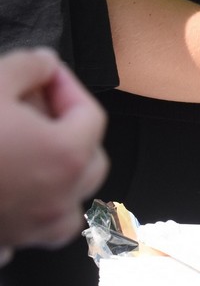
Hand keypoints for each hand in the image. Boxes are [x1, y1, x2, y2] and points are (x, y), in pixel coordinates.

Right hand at [0, 48, 108, 256]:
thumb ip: (30, 65)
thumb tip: (46, 64)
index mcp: (67, 156)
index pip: (90, 114)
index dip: (66, 87)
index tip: (44, 74)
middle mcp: (58, 199)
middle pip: (89, 162)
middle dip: (70, 132)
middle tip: (38, 111)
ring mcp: (29, 230)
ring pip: (66, 208)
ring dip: (57, 183)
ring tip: (29, 158)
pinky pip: (24, 237)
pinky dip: (21, 219)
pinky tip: (4, 201)